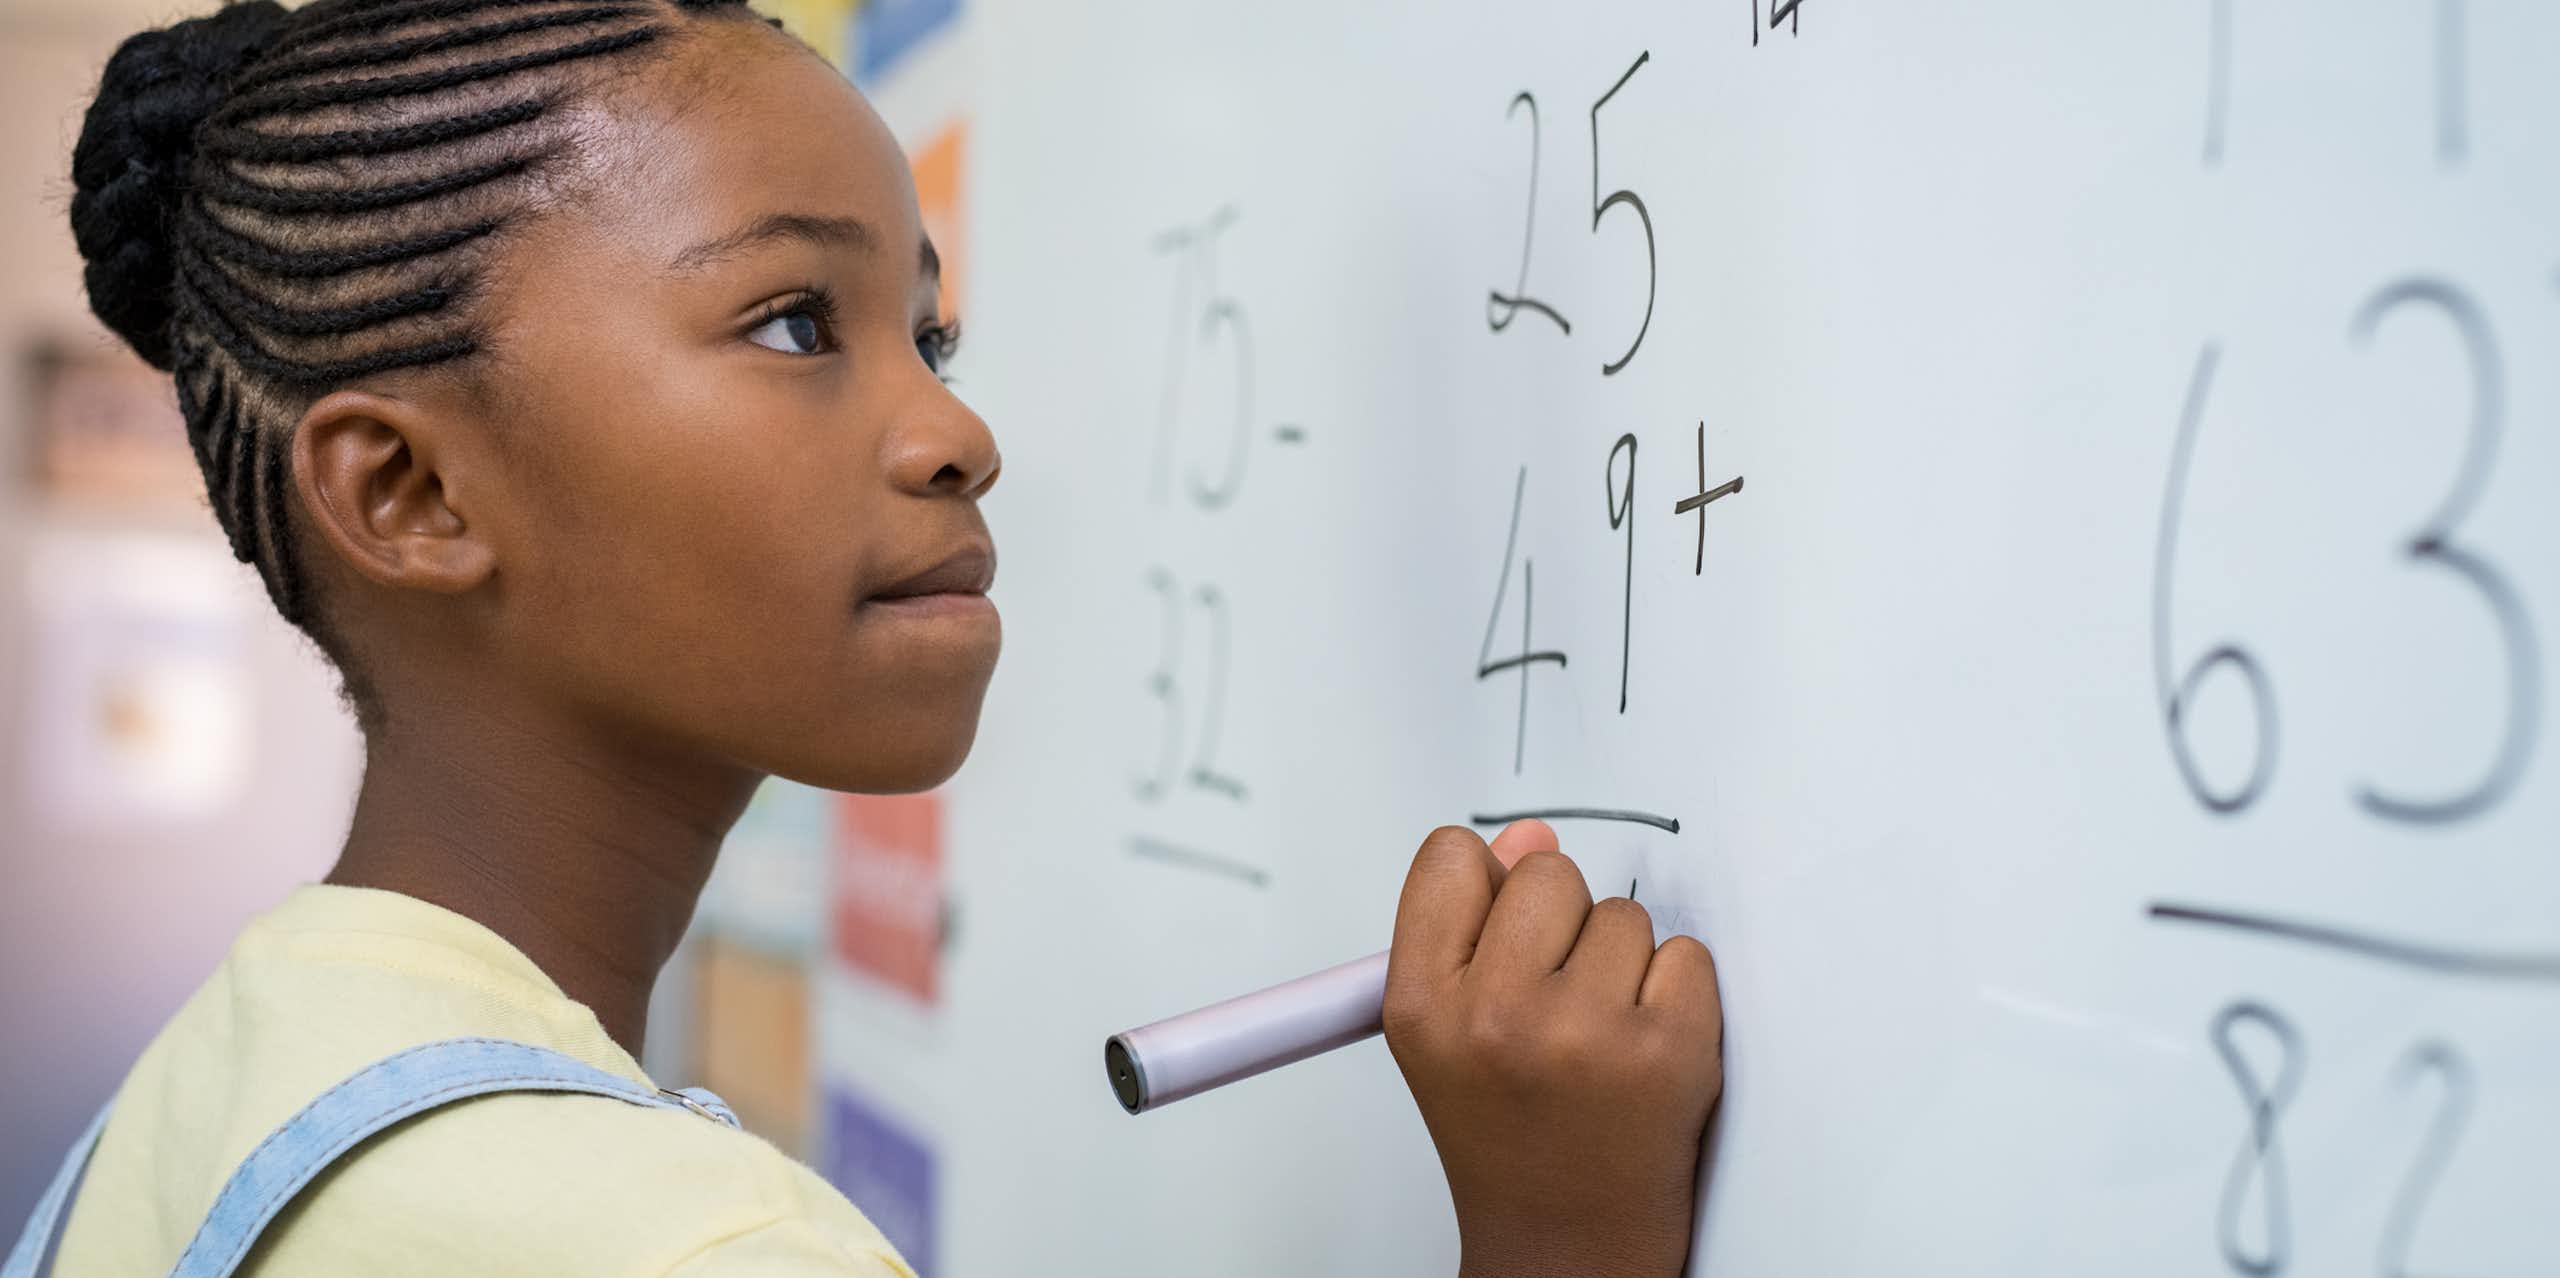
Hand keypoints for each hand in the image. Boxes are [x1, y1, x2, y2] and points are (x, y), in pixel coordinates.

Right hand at [1383, 822, 1723, 1277]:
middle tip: (1556, 998)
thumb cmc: (1509, 1132)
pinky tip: (1644, 1050)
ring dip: (1622, 963)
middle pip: (1548, 871)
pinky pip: (1687, 956)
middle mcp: (1495, 1017)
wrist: (1567, 1242)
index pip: (1452, 858)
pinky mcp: (1669, 1052)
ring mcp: (1585, 1034)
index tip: (1501, 926)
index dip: (1487, 882)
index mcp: (1422, 1006)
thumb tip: (1530, 836)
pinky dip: (1677, 994)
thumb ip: (1473, 924)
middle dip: (1562, 921)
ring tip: (1599, 1036)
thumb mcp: (1448, 1029)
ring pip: (1624, 915)